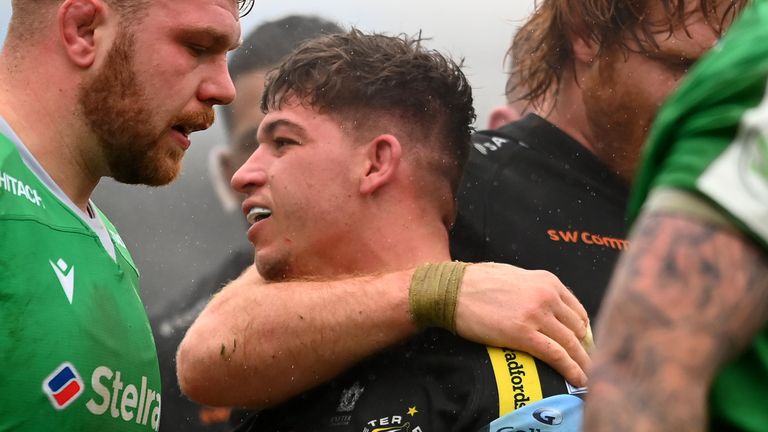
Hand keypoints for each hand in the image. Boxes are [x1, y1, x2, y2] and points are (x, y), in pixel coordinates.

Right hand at [455, 262, 590, 386]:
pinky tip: (578, 379)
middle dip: (584, 348)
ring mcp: (537, 315)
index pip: (577, 310)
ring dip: (583, 362)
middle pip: (578, 328)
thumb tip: (547, 307)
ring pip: (571, 343)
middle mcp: (547, 296)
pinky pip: (556, 354)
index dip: (583, 331)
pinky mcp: (523, 334)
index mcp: (547, 281)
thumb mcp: (515, 276)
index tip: (583, 345)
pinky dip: (571, 369)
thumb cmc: (477, 282)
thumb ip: (535, 289)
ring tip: (588, 377)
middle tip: (586, 363)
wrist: (451, 290)